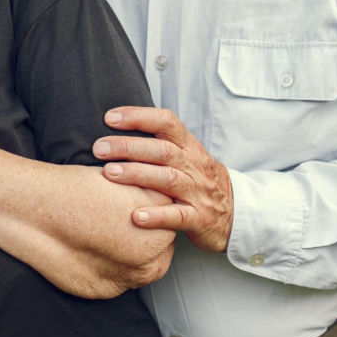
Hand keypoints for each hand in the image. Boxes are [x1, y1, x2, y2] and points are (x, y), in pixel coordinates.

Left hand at [93, 106, 233, 252]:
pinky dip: (157, 216)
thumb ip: (158, 143)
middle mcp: (193, 166)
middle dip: (129, 147)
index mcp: (188, 147)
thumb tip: (115, 129)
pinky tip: (135, 217)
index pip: (166, 122)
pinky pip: (178, 216)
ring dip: (137, 175)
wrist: (237, 214)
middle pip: (162, 150)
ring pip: (168, 179)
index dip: (139, 116)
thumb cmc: (199, 181)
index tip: (110, 117)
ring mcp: (198, 192)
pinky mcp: (200, 219)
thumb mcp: (186, 156)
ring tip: (109, 173)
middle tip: (99, 148)